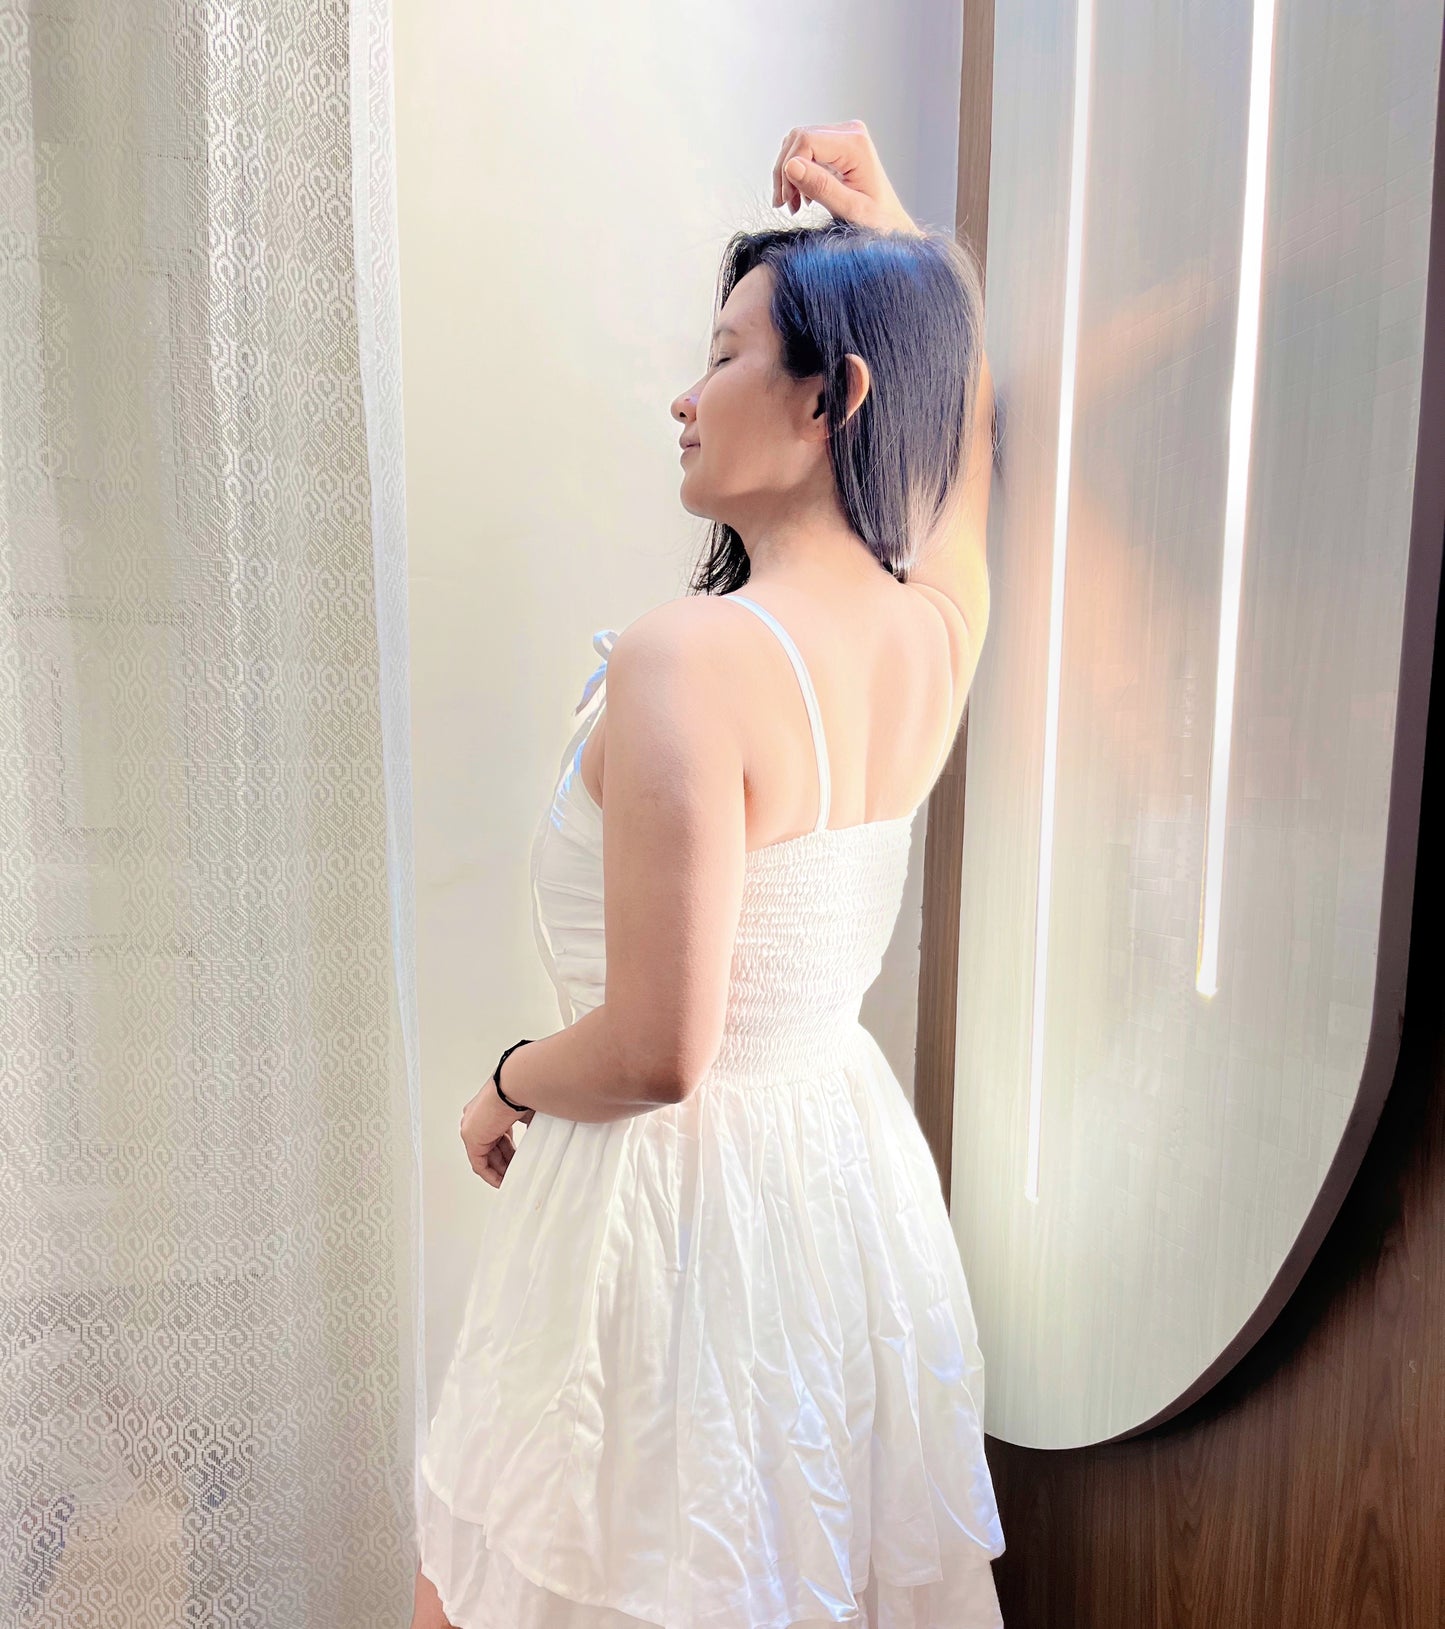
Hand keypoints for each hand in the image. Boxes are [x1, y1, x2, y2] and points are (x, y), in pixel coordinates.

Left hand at [460, 1078, 534, 1187]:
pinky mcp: (471, 1138)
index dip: (510, 1150)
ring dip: (500, 1170)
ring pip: (486, 1157)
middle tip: (518, 1173)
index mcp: (490, 1107)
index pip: (498, 1135)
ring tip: (514, 1180)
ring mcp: (472, 1127)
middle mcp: (477, 1116)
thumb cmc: (526, 1089)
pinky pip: (479, 1164)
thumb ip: (529, 1125)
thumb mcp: (529, 1111)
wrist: (517, 1083)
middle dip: (506, 1162)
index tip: (520, 1160)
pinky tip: (502, 1182)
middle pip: (492, 1148)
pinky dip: (491, 1175)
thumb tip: (540, 1137)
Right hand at [772, 120, 920, 235]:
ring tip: (794, 204)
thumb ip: (821, 187)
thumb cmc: (878, 224)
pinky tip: (803, 197)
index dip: (789, 168)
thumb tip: (791, 166)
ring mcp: (843, 137)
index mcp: (856, 144)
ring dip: (788, 174)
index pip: (806, 141)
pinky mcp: (837, 146)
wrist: (891, 226)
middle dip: (785, 172)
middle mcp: (850, 132)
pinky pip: (805, 151)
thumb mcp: (850, 210)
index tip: (787, 200)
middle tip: (786, 204)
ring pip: (797, 143)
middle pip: (798, 138)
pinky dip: (797, 174)